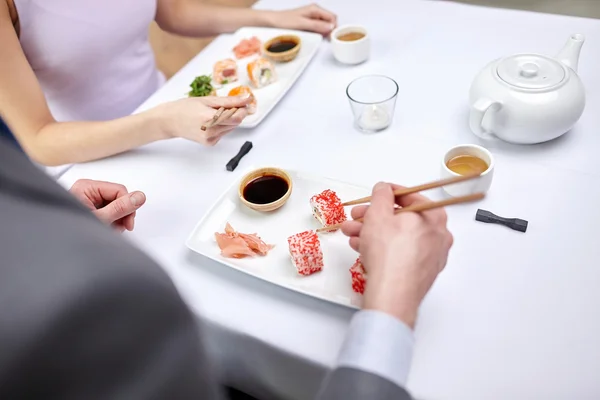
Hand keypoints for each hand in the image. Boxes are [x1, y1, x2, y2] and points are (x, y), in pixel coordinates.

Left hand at [69, 179, 146, 231]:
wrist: (57, 244)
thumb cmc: (71, 231)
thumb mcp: (101, 219)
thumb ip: (121, 207)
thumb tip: (140, 197)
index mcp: (87, 187)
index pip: (119, 190)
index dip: (128, 206)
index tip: (129, 223)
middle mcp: (87, 190)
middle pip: (118, 197)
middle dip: (122, 214)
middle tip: (120, 227)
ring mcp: (89, 199)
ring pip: (115, 205)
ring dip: (117, 219)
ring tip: (111, 230)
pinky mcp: (91, 207)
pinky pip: (109, 210)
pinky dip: (112, 221)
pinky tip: (108, 228)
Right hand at [155, 95, 251, 145]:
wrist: (170, 121)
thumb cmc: (185, 108)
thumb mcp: (208, 100)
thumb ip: (230, 101)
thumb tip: (247, 98)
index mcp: (210, 119)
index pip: (237, 117)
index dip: (242, 109)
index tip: (242, 103)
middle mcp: (211, 132)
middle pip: (235, 123)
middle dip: (234, 113)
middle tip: (223, 106)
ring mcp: (211, 139)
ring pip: (231, 128)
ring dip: (228, 120)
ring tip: (213, 113)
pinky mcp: (210, 143)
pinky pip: (224, 133)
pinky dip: (221, 126)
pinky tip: (210, 122)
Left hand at [271, 4, 336, 35]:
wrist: (272, 22)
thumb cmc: (284, 21)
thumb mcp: (302, 24)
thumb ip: (317, 25)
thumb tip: (331, 27)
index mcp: (315, 9)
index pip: (332, 17)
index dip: (334, 27)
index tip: (332, 37)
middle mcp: (314, 12)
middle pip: (330, 21)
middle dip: (331, 30)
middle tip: (327, 39)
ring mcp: (311, 17)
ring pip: (325, 25)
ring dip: (325, 32)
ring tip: (322, 39)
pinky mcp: (308, 23)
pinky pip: (318, 28)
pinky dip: (319, 33)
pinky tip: (317, 37)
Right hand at [340, 183, 452, 327]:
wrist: (392, 292)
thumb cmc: (390, 254)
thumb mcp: (378, 213)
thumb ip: (380, 195)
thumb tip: (383, 189)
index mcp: (434, 216)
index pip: (411, 196)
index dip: (388, 193)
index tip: (377, 193)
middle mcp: (438, 235)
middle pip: (402, 219)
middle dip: (375, 216)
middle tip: (358, 216)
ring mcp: (431, 256)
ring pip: (399, 237)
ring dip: (373, 232)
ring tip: (353, 233)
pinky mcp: (421, 272)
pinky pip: (401, 253)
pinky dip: (383, 248)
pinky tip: (363, 248)